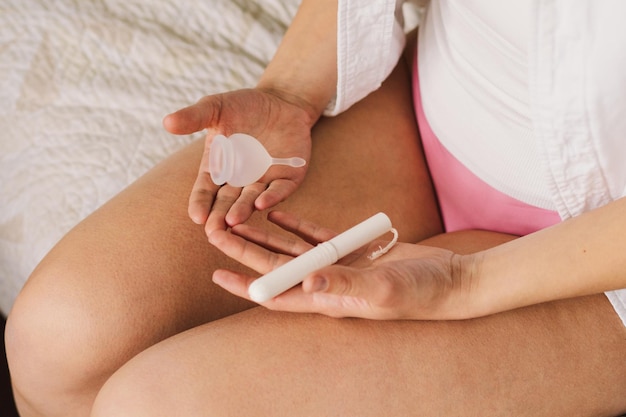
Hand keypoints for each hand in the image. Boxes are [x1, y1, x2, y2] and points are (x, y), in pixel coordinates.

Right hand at [163, 89, 314, 234]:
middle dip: (219, 217)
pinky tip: (262, 204)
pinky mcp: (288, 178)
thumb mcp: (217, 108)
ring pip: (251, 200)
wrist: (282, 101)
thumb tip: (167, 122)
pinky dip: (272, 197)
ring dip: (242, 211)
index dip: (201, 203)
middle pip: (227, 203)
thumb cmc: (244, 106)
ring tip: (234, 221)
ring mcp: (264, 181)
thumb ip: (194, 117)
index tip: (196, 216)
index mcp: (219, 167)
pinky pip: (280, 190)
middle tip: (212, 233)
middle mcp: (240, 180)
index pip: (206, 189)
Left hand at [210, 211, 475, 319]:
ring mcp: (340, 266)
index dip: (247, 286)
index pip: (277, 294)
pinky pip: (317, 236)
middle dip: (246, 252)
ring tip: (238, 220)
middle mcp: (328, 283)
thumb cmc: (421, 292)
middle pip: (277, 267)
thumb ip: (345, 285)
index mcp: (329, 298)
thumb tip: (306, 283)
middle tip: (216, 234)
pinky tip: (278, 214)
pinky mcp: (354, 250)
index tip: (218, 275)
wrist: (451, 280)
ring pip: (292, 249)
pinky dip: (298, 226)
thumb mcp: (383, 289)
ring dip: (265, 236)